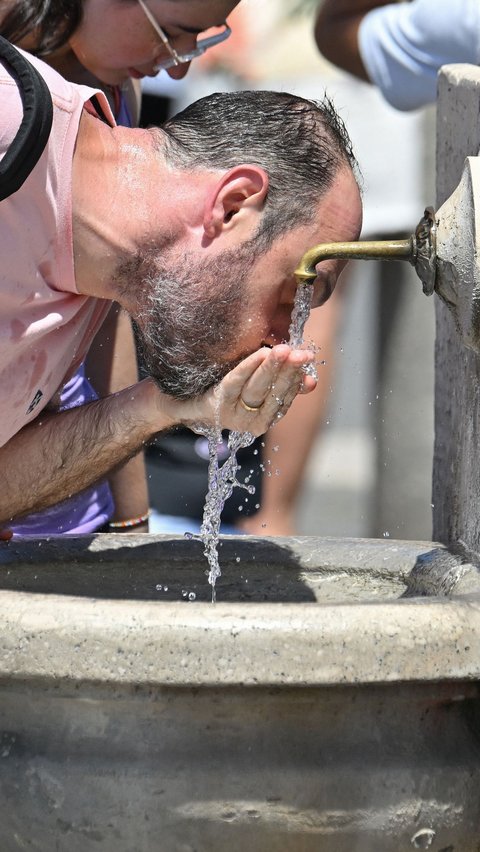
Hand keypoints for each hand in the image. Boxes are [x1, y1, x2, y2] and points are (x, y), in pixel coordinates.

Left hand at [171, 344, 316, 435]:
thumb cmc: (224, 391)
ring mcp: (233, 416)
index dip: (297, 378)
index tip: (309, 360)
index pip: (285, 397)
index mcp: (264, 419)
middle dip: (290, 371)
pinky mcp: (216, 404)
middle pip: (274, 393)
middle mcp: (250, 422)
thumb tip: (311, 383)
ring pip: (257, 388)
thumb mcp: (256, 388)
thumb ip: (283, 385)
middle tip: (302, 353)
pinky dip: (249, 367)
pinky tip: (261, 353)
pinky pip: (236, 382)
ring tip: (285, 350)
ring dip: (272, 368)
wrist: (182, 401)